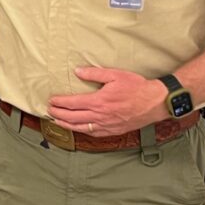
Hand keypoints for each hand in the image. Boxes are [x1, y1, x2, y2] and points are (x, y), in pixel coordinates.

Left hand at [47, 67, 168, 136]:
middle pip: (73, 117)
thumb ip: (94, 74)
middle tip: (49, 111)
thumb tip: (77, 71)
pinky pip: (93, 133)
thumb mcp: (115, 75)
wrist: (155, 103)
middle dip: (58, 115)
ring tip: (56, 122)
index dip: (60, 103)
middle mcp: (100, 116)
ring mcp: (107, 125)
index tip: (51, 101)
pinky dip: (82, 131)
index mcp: (99, 101)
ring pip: (81, 128)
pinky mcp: (113, 131)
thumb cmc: (136, 87)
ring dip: (66, 125)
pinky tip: (77, 129)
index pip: (73, 103)